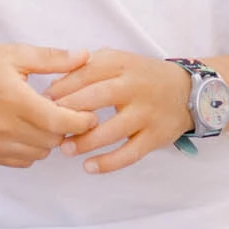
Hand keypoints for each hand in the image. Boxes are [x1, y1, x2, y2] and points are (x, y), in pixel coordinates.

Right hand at [0, 45, 94, 167]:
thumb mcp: (15, 54)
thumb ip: (52, 58)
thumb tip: (86, 56)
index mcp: (14, 99)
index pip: (59, 121)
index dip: (81, 121)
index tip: (90, 114)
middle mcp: (4, 126)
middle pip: (53, 140)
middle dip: (66, 128)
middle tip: (67, 112)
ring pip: (40, 153)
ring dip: (50, 139)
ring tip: (45, 119)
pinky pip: (24, 161)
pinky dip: (33, 149)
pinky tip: (28, 130)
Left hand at [46, 52, 194, 173]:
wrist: (187, 91)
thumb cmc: (141, 77)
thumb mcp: (118, 62)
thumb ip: (88, 69)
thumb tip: (53, 87)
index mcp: (122, 64)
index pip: (86, 73)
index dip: (61, 88)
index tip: (41, 102)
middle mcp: (135, 86)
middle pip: (96, 98)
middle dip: (68, 113)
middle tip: (46, 126)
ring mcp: (147, 113)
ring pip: (112, 130)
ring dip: (85, 141)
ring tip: (64, 149)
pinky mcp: (155, 136)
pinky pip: (129, 153)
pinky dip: (108, 163)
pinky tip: (88, 167)